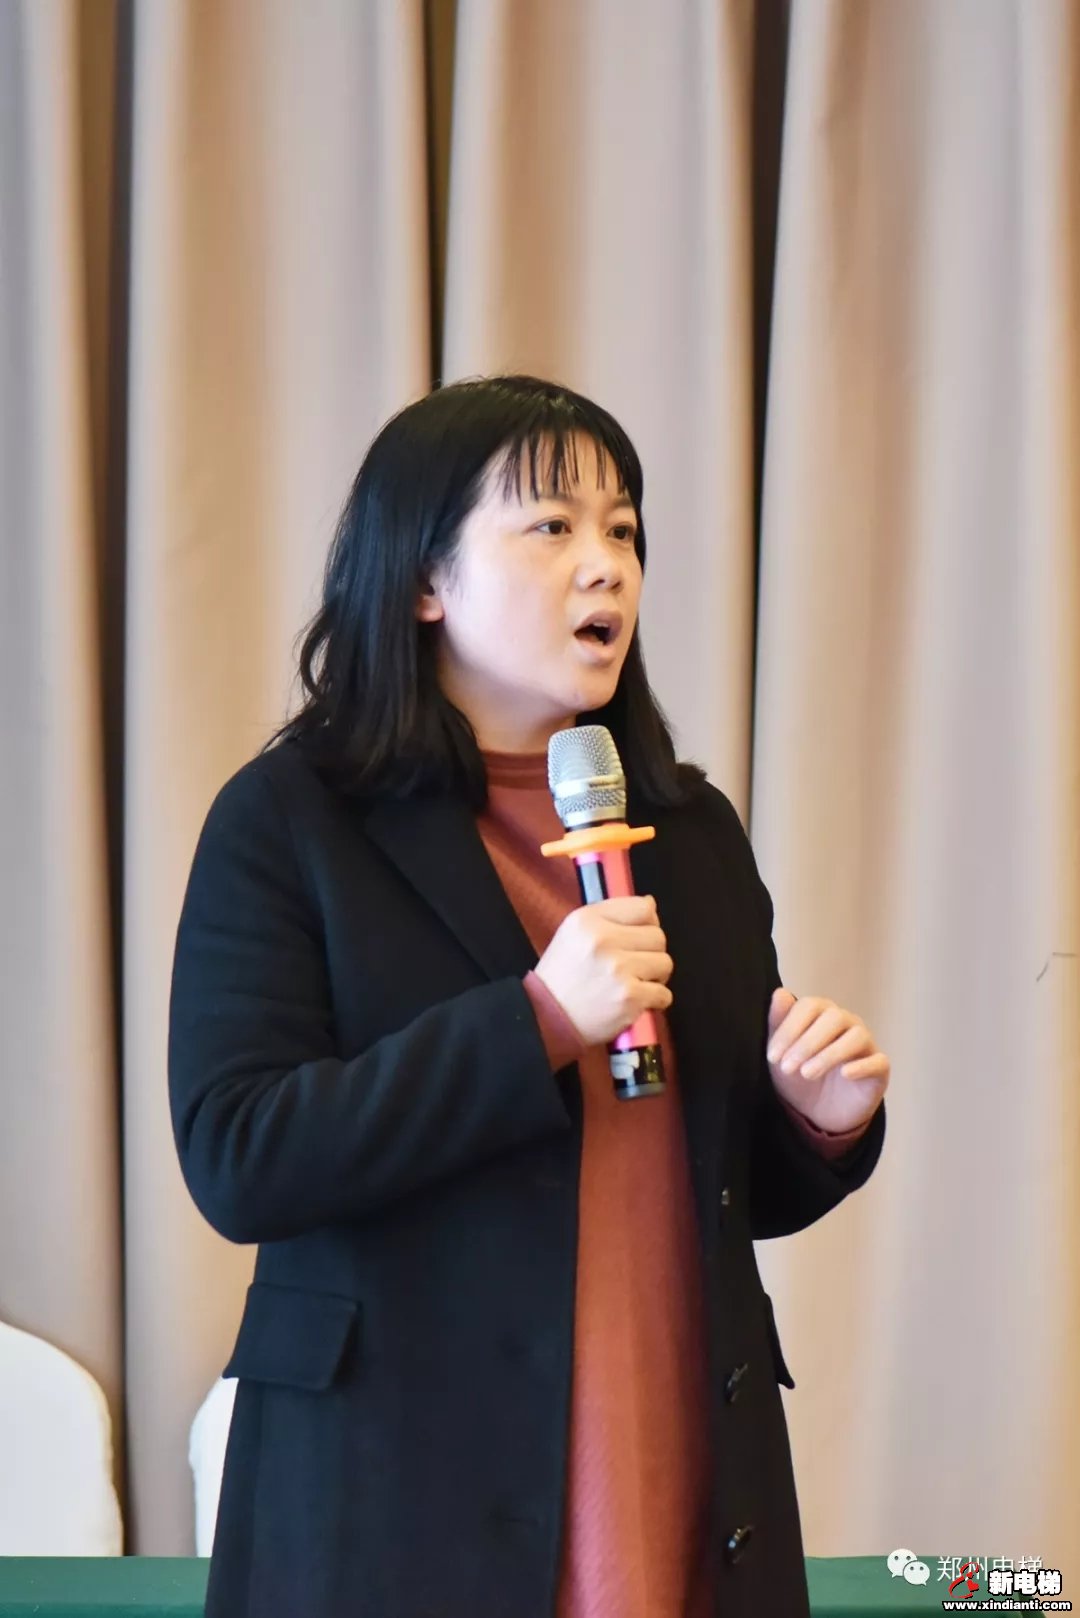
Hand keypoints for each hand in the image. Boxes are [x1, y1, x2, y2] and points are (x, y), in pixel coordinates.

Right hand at [534, 895, 672, 1046]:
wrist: (547, 1018)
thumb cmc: (563, 975)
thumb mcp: (574, 932)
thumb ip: (610, 915)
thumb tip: (651, 904)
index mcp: (589, 920)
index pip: (643, 907)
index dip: (649, 922)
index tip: (641, 936)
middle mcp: (604, 940)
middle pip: (658, 936)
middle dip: (651, 952)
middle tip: (636, 965)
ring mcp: (619, 970)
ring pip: (665, 964)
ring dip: (655, 977)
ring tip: (635, 983)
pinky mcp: (630, 998)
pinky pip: (664, 994)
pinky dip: (655, 1001)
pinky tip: (636, 1001)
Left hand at [766, 988, 888, 1133]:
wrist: (818, 1113)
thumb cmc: (799, 1075)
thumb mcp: (782, 1053)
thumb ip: (778, 1022)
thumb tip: (780, 993)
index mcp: (821, 1013)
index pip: (809, 1006)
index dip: (789, 1029)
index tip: (773, 1055)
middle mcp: (846, 1022)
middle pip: (833, 1018)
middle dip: (806, 1043)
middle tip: (787, 1067)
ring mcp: (865, 1044)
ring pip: (856, 1037)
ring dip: (829, 1054)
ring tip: (807, 1074)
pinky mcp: (879, 1068)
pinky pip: (878, 1061)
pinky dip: (862, 1066)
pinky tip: (845, 1074)